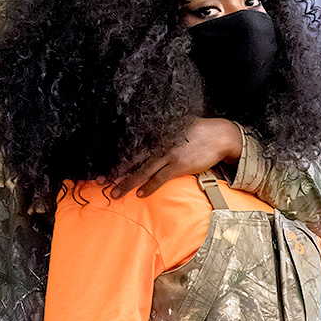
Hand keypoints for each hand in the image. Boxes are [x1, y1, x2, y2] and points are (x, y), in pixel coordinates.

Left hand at [111, 118, 242, 198]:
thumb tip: (151, 138)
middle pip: (132, 159)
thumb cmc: (199, 131)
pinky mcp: (179, 165)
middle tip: (100, 181)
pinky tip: (141, 194)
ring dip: (128, 183)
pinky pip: (160, 178)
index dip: (118, 158)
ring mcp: (169, 154)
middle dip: (116, 171)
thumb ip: (163, 132)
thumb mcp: (177, 126)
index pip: (133, 147)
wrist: (220, 136)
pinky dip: (150, 186)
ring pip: (143, 170)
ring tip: (116, 194)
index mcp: (158, 134)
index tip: (105, 167)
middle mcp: (160, 143)